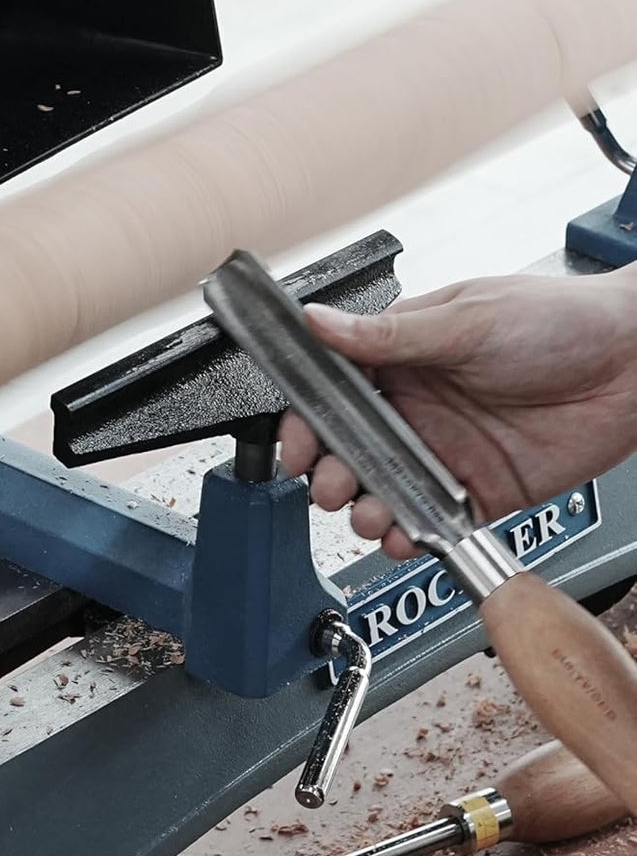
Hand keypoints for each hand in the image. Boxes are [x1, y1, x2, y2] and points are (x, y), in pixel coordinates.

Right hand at [279, 269, 636, 559]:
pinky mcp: (482, 488)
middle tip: (331, 486)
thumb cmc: (559, 318)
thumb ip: (386, 335)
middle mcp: (416, 407)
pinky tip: (404, 536)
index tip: (295, 447)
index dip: (307, 423)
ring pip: (384, 491)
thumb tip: (316, 320)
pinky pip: (433, 521)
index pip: (333, 394)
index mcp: (401, 358)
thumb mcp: (464, 320)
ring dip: (366, 508)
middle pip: (349, 451)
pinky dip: (411, 536)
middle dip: (330, 474)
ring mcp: (446, 450)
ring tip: (369, 513)